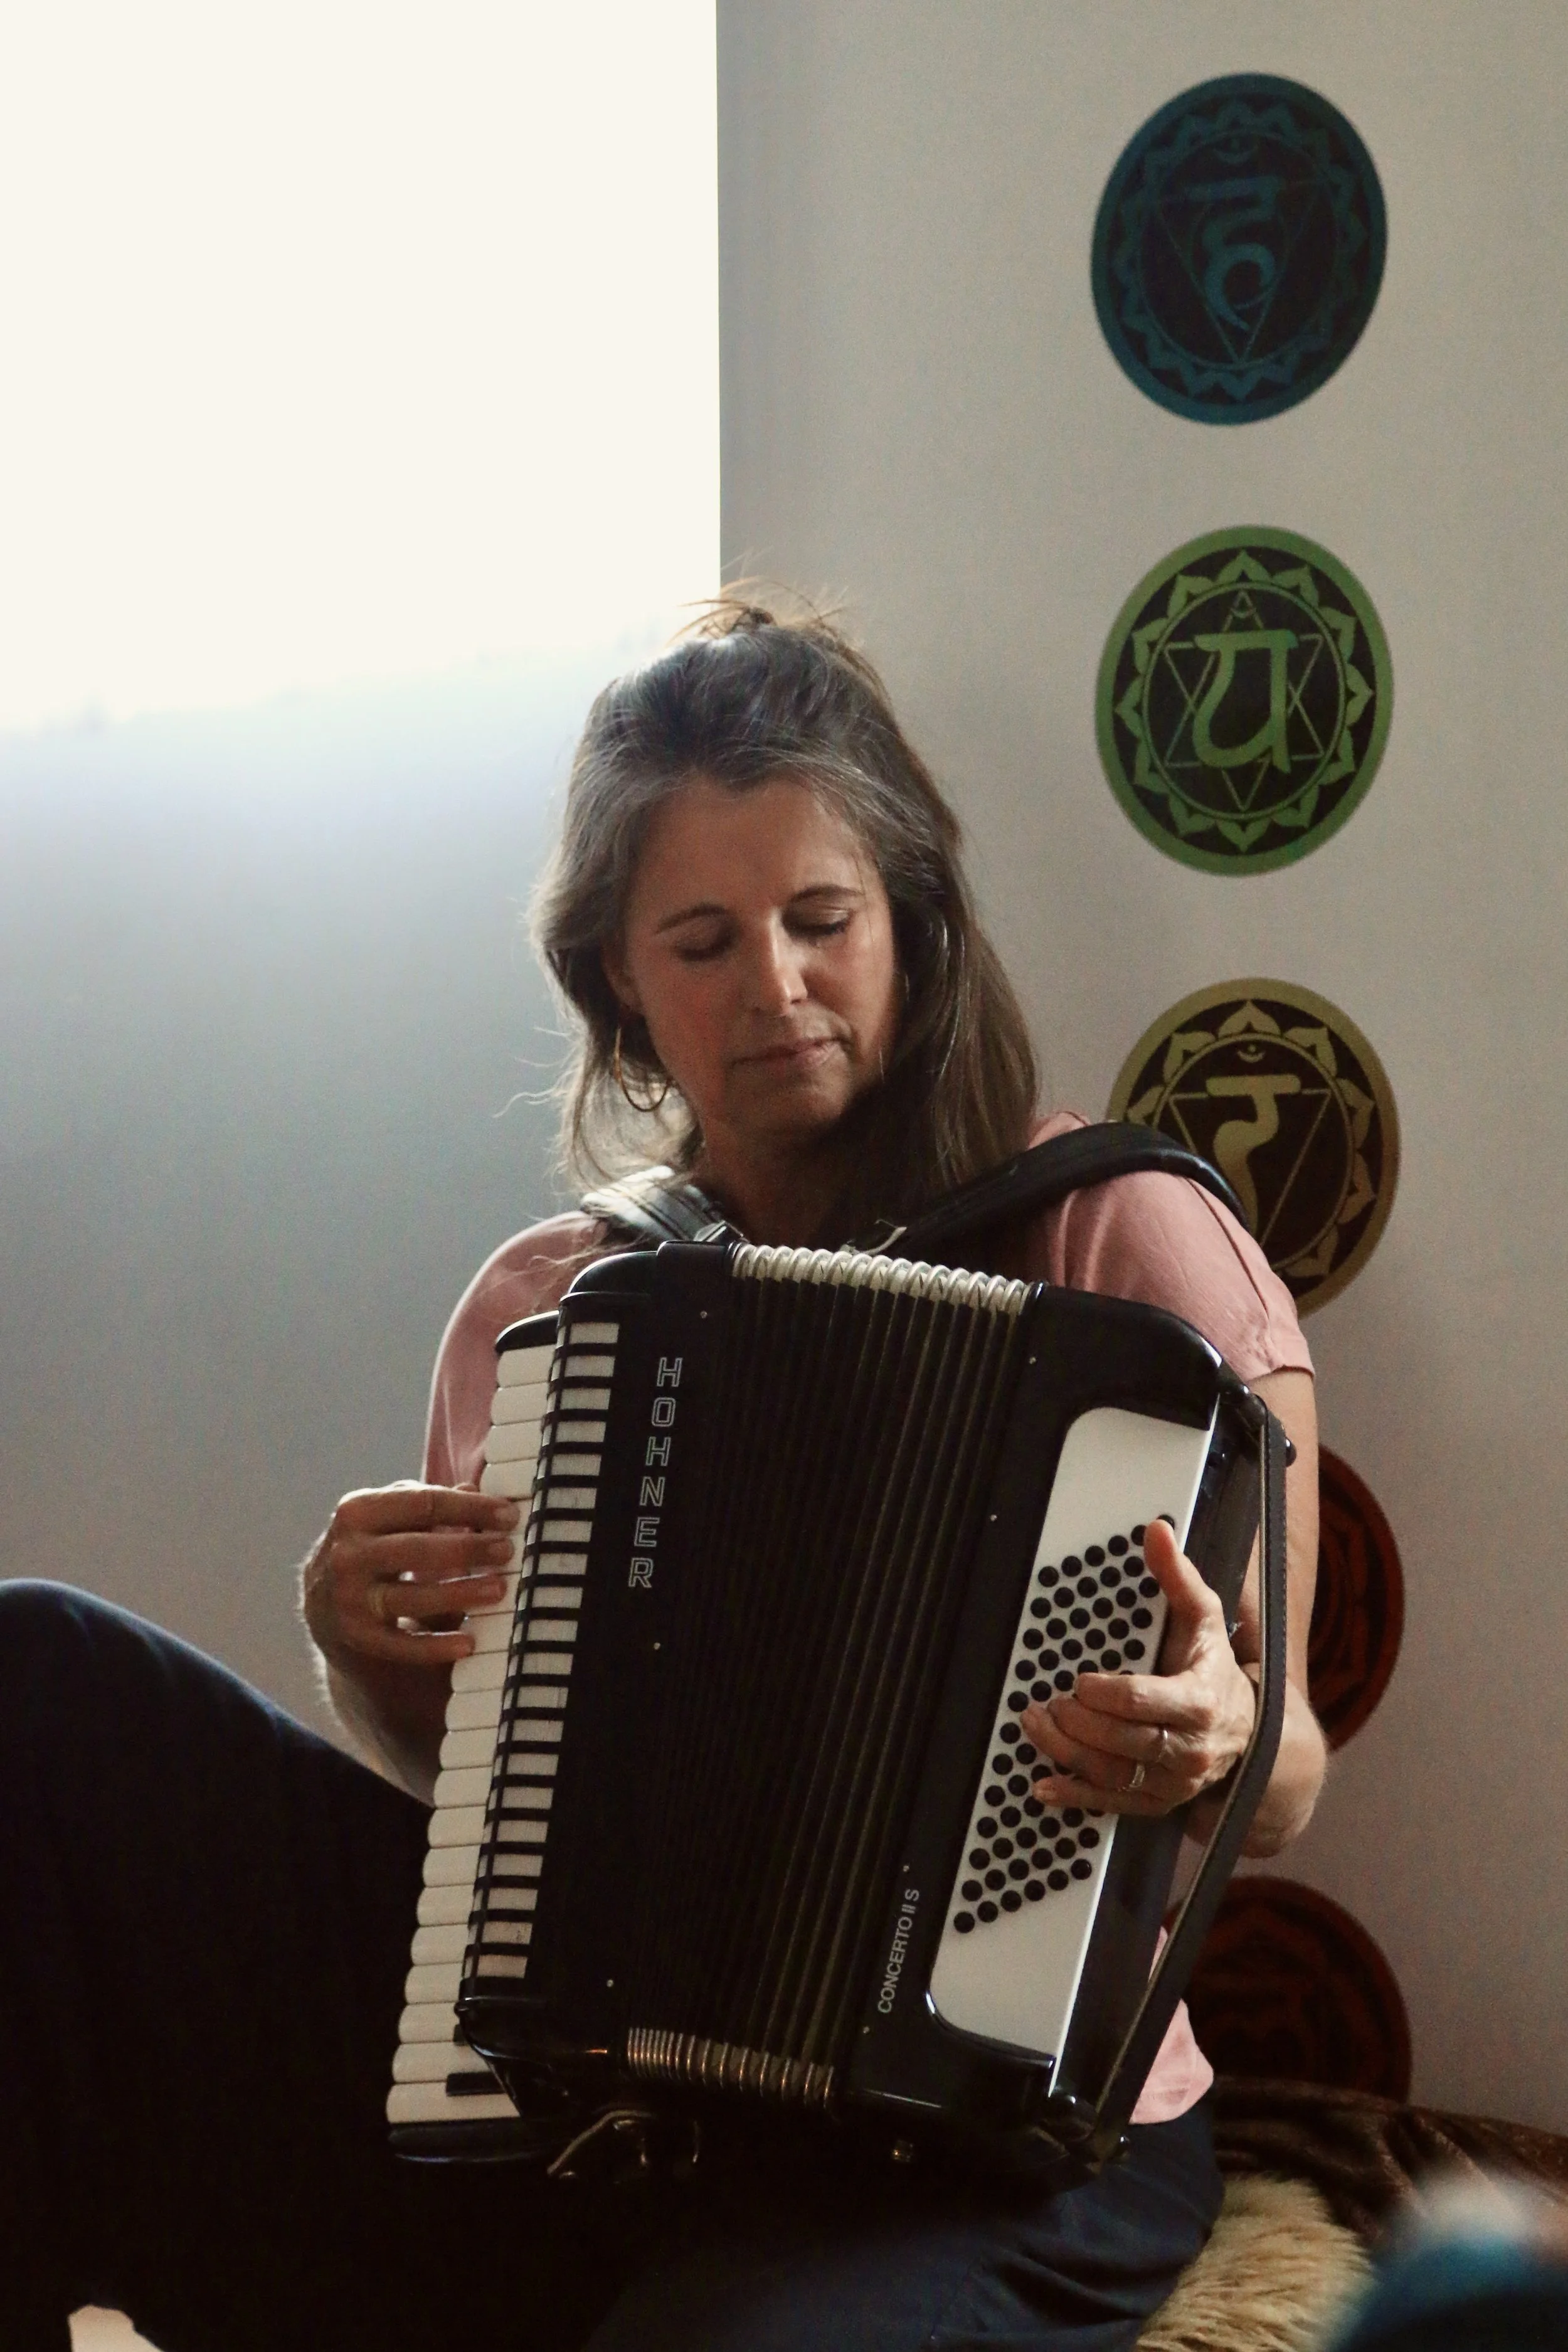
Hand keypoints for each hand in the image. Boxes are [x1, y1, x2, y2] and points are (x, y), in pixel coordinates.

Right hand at [301, 1481, 519, 1674]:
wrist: (324, 1608)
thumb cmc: (372, 1551)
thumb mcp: (390, 1519)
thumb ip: (428, 1505)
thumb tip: (474, 1488)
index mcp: (357, 1512)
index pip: (422, 1503)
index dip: (470, 1507)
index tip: (509, 1514)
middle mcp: (346, 1554)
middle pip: (417, 1549)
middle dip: (467, 1548)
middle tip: (507, 1550)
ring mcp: (347, 1599)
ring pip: (411, 1597)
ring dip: (459, 1593)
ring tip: (498, 1588)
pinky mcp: (356, 1638)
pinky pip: (402, 1645)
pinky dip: (436, 1646)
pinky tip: (469, 1642)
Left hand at [1020, 1518, 1256, 1815]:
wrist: (1248, 1731)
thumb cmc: (1214, 1669)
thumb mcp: (1202, 1618)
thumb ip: (1177, 1576)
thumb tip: (1157, 1531)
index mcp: (1199, 1701)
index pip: (1145, 1701)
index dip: (1106, 1693)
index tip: (1080, 1680)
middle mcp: (1189, 1748)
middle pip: (1125, 1742)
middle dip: (1080, 1723)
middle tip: (1048, 1703)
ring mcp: (1173, 1781)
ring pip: (1114, 1775)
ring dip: (1067, 1754)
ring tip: (1036, 1726)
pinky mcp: (1159, 1802)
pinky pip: (1114, 1804)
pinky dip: (1075, 1798)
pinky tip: (1044, 1785)